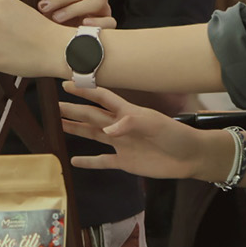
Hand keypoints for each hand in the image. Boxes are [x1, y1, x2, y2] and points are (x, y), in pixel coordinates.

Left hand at [36, 0, 114, 28]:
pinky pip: (109, 21)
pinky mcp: (109, 23)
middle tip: (44, 6)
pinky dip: (97, 22)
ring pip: (95, 2)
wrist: (73, 38)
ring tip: (57, 17)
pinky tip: (83, 24)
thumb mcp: (51, 4)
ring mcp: (104, 7)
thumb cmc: (62, 18)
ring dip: (74, 9)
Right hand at [59, 82, 214, 180]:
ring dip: (77, 130)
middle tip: (55, 106)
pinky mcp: (125, 162)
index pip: (102, 98)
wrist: (190, 157)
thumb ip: (131, 124)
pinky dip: (89, 162)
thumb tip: (107, 131)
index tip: (67, 84)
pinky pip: (103, 161)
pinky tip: (74, 160)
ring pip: (93, 135)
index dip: (85, 91)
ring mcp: (122, 144)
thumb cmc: (176, 135)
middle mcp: (121, 127)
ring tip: (59, 125)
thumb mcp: (156, 125)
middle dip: (74, 110)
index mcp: (128, 112)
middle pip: (93, 116)